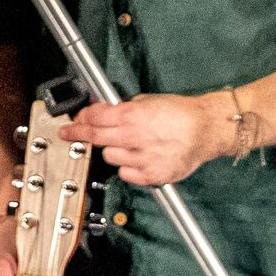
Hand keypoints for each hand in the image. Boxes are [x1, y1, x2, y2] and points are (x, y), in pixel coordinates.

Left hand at [63, 92, 239, 187]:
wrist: (207, 129)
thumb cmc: (182, 113)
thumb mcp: (149, 100)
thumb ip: (125, 108)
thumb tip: (104, 112)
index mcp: (132, 115)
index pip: (94, 117)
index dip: (81, 119)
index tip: (74, 122)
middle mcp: (134, 136)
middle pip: (95, 137)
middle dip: (78, 134)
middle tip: (69, 134)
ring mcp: (142, 158)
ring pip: (109, 157)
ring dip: (112, 150)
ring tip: (128, 144)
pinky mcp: (151, 175)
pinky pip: (125, 173)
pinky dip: (127, 167)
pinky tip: (138, 158)